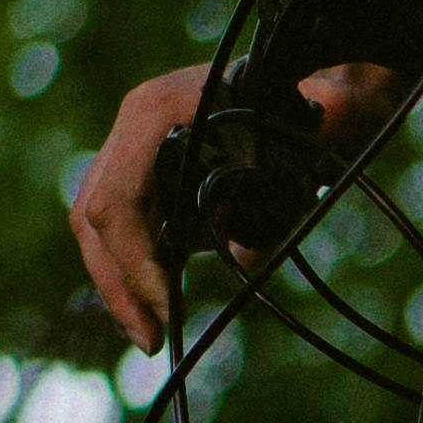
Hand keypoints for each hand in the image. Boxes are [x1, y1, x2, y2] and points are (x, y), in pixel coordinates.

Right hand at [72, 58, 395, 346]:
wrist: (324, 81)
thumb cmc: (328, 101)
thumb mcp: (322, 135)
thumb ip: (291, 188)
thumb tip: (246, 253)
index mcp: (157, 111)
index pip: (118, 201)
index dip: (135, 263)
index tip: (167, 309)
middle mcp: (135, 124)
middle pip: (94, 214)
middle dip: (118, 284)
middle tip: (149, 341)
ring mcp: (136, 144)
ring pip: (97, 220)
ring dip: (120, 281)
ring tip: (150, 333)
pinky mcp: (148, 165)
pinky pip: (122, 220)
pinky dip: (133, 264)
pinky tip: (158, 303)